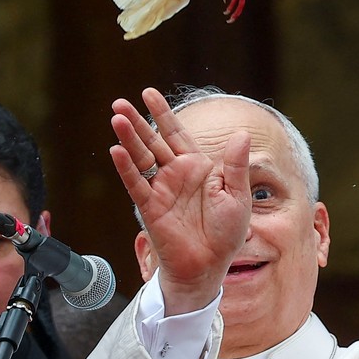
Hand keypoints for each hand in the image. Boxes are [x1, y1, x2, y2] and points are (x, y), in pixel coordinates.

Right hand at [109, 87, 250, 313]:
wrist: (210, 265)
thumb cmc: (227, 234)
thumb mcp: (238, 196)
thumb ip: (236, 165)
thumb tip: (242, 133)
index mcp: (198, 167)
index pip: (177, 133)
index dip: (162, 113)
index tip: (148, 93)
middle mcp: (177, 174)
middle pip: (153, 141)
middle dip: (137, 121)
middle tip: (119, 103)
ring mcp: (162, 189)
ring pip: (141, 158)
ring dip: (128, 138)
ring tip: (116, 118)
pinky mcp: (150, 207)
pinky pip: (136, 184)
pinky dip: (126, 168)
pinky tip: (116, 151)